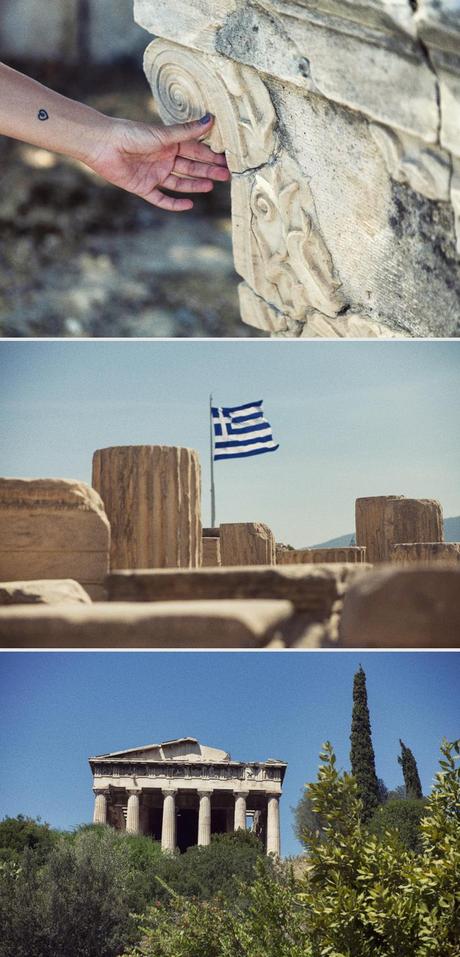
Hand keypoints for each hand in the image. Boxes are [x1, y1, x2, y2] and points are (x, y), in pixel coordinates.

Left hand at [86, 113, 229, 210]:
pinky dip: (174, 203)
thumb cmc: (132, 134)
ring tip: (210, 186)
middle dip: (207, 171)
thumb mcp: (163, 134)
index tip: (227, 160)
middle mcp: (163, 159)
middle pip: (190, 167)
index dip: (210, 156)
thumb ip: (187, 131)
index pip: (194, 151)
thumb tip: (210, 119)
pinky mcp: (143, 187)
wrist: (104, 145)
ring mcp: (154, 174)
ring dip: (195, 184)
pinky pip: (161, 199)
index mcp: (169, 144)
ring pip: (179, 182)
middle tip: (226, 176)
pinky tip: (188, 205)